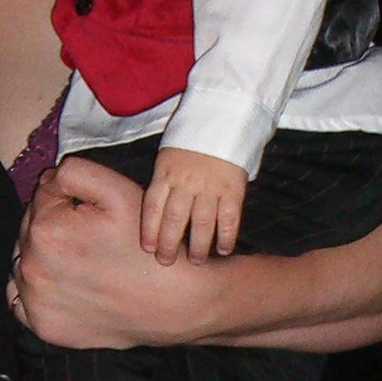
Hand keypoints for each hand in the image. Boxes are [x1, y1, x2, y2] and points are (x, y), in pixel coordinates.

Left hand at [10, 156, 205, 349]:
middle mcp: (31, 269)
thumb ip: (75, 172)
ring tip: (78, 261)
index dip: (68, 198)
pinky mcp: (43, 326)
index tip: (91, 213)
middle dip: (53, 226)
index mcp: (45, 231)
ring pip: (24, 262)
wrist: (172, 303)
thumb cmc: (146, 246)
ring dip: (42, 256)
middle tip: (89, 238)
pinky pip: (22, 300)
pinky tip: (64, 284)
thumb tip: (49, 180)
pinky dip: (36, 290)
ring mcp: (35, 302)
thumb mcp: (119, 190)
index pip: (42, 196)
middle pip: (30, 229)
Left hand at [140, 146, 247, 263]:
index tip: (148, 249)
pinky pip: (229, 217)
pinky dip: (226, 236)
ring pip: (202, 222)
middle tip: (167, 263)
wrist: (224, 117)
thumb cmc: (191, 139)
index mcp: (166, 172)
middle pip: (175, 218)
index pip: (153, 205)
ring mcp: (211, 186)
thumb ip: (163, 182)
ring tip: (196, 262)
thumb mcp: (168, 155)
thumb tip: (156, 215)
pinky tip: (223, 249)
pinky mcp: (233, 188)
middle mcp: (186, 182)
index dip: (149, 229)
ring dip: (198, 246)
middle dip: (169, 244)